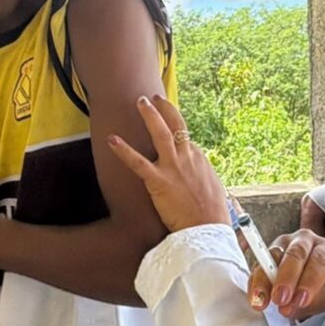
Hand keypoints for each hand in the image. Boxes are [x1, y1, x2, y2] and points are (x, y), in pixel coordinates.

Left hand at [108, 95, 229, 231]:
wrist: (207, 228)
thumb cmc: (212, 212)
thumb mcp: (212, 187)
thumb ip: (202, 175)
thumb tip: (199, 173)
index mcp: (198, 158)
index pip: (185, 136)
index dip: (175, 127)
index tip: (168, 119)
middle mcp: (186, 156)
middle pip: (176, 124)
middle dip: (164, 108)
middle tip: (154, 97)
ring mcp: (172, 166)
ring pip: (160, 133)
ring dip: (149, 115)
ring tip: (140, 102)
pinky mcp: (158, 181)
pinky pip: (137, 162)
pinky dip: (123, 150)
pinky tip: (112, 140)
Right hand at [247, 229, 324, 319]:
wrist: (311, 278)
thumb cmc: (321, 285)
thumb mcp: (324, 296)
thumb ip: (309, 301)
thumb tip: (286, 307)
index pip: (319, 261)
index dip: (309, 281)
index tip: (301, 300)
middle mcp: (304, 241)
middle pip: (296, 253)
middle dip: (286, 277)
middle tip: (280, 298)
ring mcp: (283, 244)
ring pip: (272, 255)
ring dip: (265, 279)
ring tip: (262, 300)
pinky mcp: (266, 252)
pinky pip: (258, 265)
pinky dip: (255, 283)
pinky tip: (256, 297)